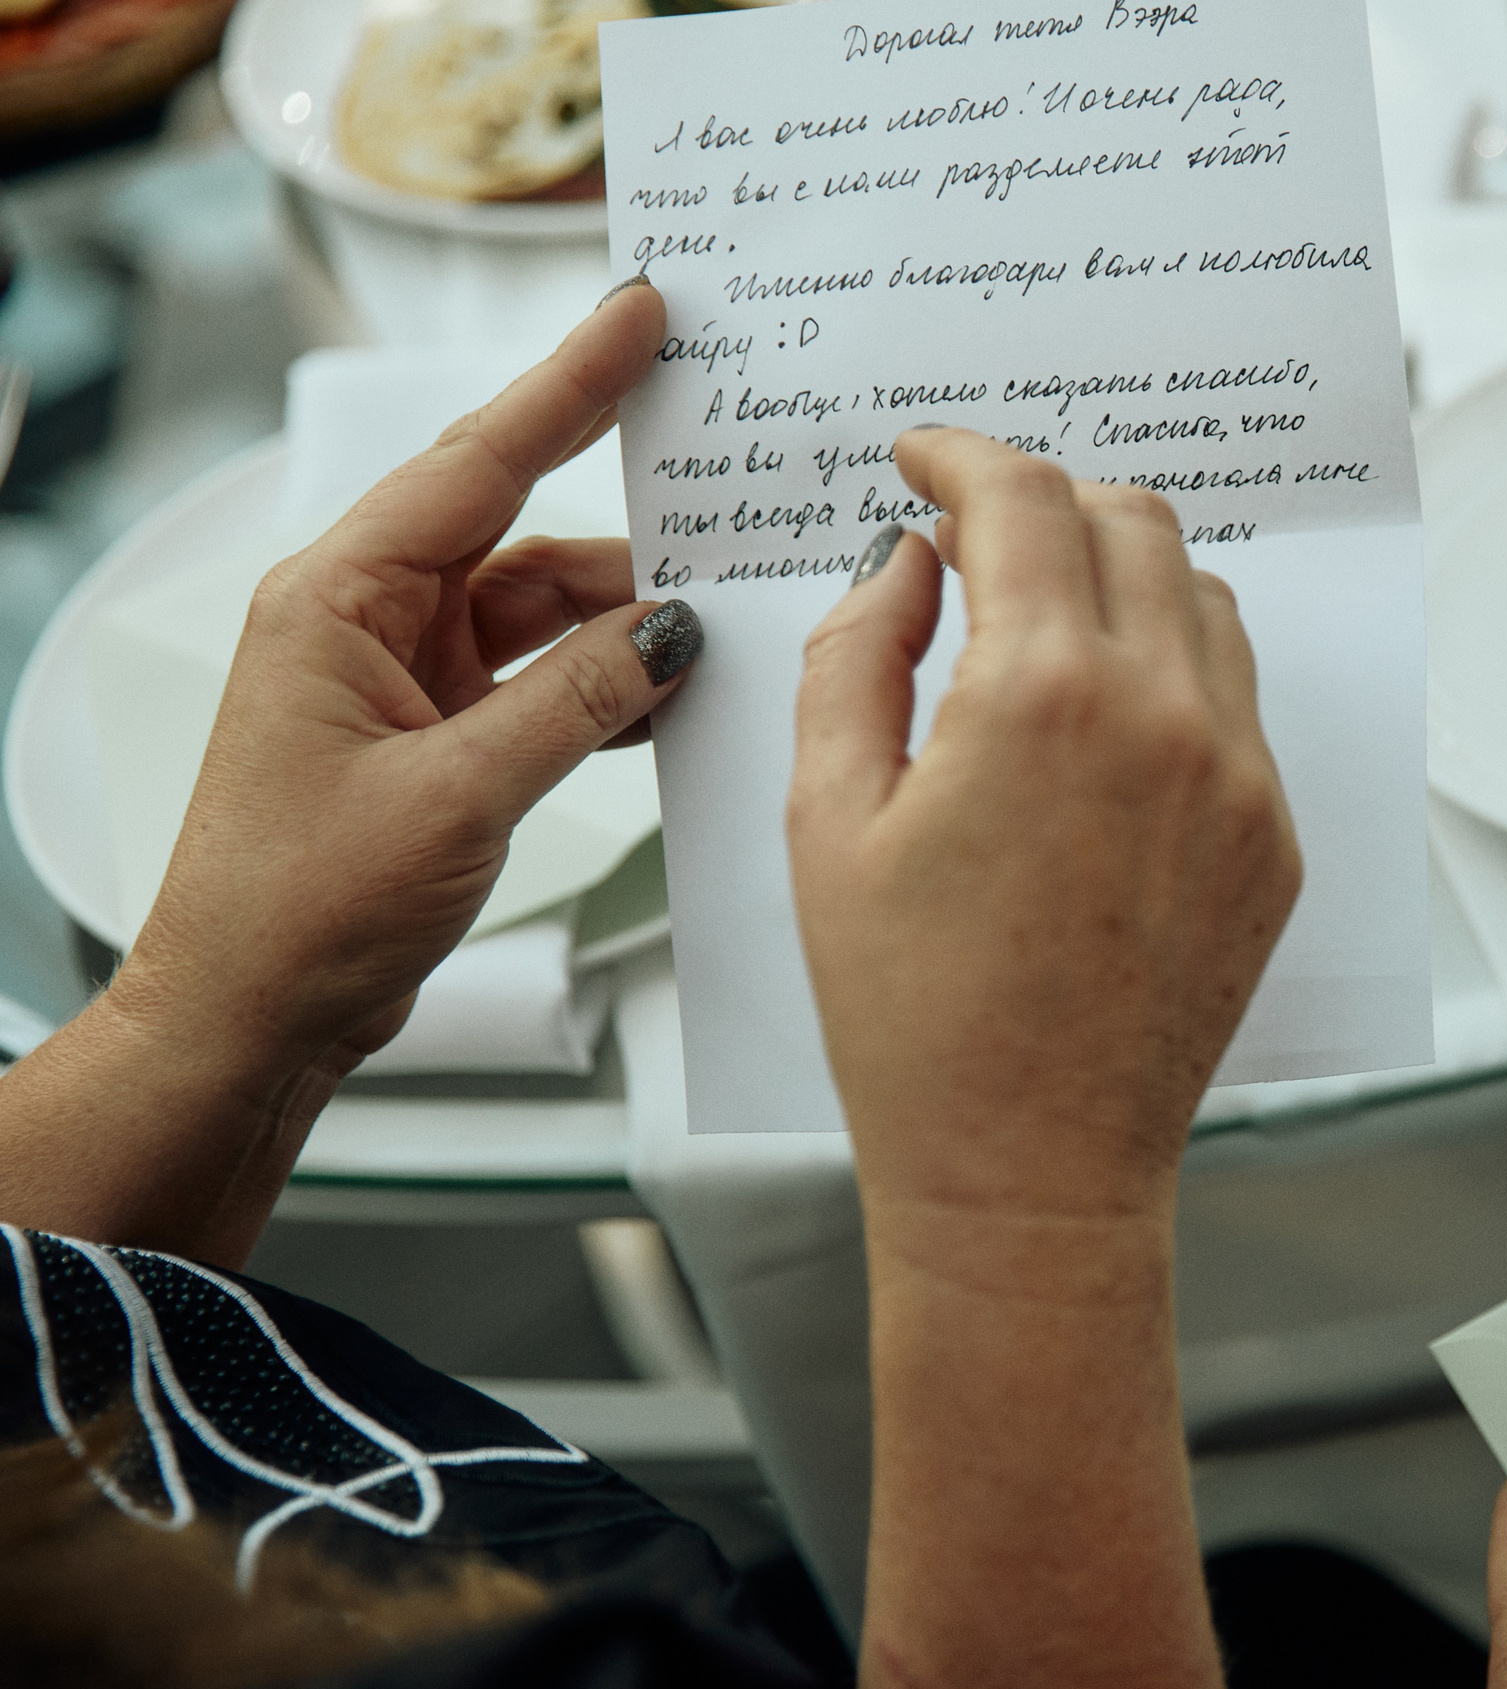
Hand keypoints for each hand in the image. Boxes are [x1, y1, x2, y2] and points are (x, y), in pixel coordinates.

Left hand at [117, 282, 691, 1084]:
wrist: (249, 1019)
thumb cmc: (299, 908)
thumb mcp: (458, 794)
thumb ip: (579, 701)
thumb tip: (673, 628)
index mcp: (337, 599)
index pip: (476, 463)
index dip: (568, 384)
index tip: (638, 314)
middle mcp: (367, 620)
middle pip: (519, 527)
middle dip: (618, 497)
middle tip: (710, 445)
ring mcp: (404, 677)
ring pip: (544, 610)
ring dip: (626, 621)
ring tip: (721, 619)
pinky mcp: (437, 735)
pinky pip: (544, 679)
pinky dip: (606, 684)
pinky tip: (673, 692)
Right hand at [788, 431, 1297, 1688]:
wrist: (1029, 1175)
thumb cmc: (911, 1020)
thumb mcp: (826, 824)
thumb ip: (857, 658)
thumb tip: (903, 566)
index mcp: (1046, 698)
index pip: (1022, 503)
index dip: (962, 458)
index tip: (921, 462)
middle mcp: (1168, 718)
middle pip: (1131, 522)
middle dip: (1044, 505)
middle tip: (972, 540)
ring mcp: (1240, 780)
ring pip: (1202, 598)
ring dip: (1119, 576)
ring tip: (1038, 623)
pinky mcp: (1275, 840)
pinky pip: (1237, 698)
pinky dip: (1173, 666)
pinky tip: (1102, 718)